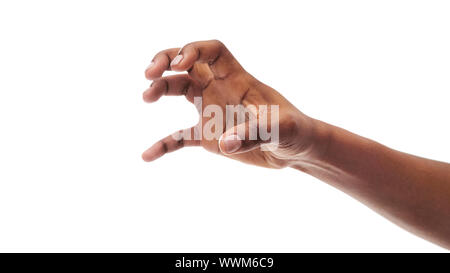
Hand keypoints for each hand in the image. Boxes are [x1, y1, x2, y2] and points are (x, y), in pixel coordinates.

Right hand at [142, 40, 317, 167]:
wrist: (293, 150)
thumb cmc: (293, 131)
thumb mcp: (280, 129)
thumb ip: (254, 133)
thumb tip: (224, 143)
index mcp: (238, 79)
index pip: (212, 52)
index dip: (193, 50)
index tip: (179, 65)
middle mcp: (220, 90)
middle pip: (187, 65)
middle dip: (166, 62)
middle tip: (149, 74)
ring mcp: (212, 112)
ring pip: (179, 91)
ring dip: (160, 89)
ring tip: (147, 97)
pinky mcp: (209, 136)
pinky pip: (180, 138)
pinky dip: (164, 145)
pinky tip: (148, 155)